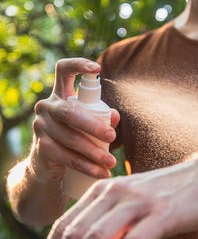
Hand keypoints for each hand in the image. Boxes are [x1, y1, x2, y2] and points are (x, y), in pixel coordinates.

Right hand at [29, 58, 119, 181]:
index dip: (78, 65)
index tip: (97, 68)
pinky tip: (101, 173)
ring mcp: (41, 127)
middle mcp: (47, 107)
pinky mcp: (41, 148)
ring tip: (111, 163)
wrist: (48, 165)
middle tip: (112, 138)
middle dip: (93, 126)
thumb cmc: (74, 137)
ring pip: (71, 139)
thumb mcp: (88, 125)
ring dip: (94, 153)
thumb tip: (116, 116)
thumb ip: (102, 117)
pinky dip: (87, 167)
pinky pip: (66, 158)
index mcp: (60, 95)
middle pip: (70, 112)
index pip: (63, 71)